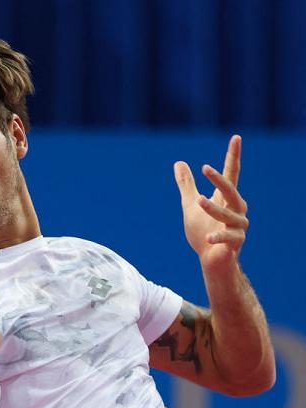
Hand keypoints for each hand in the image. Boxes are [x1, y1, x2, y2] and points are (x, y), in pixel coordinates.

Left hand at [174, 135, 248, 271]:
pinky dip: (219, 237)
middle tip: (204, 168)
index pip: (231, 173)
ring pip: (230, 214)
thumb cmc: (202, 231)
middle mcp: (236, 209)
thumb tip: (178, 163)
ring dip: (214, 208)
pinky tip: (208, 238)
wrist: (210, 261)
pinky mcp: (235, 243)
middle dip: (219, 179)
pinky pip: (230, 238)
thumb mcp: (190, 205)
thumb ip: (186, 185)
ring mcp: (238, 226)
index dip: (233, 155)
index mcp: (225, 198)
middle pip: (231, 190)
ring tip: (198, 201)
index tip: (236, 137)